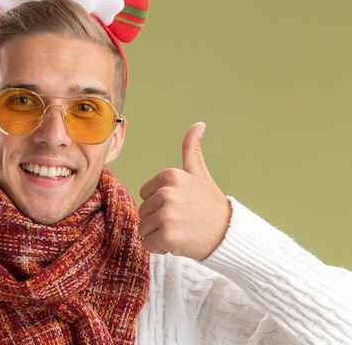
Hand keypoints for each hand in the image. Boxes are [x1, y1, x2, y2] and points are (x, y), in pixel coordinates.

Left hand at [138, 122, 230, 259]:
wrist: (229, 235)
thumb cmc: (211, 205)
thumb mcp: (200, 174)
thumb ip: (191, 149)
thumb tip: (198, 124)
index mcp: (170, 175)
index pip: (145, 193)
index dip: (159, 203)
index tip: (180, 205)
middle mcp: (167, 193)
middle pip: (144, 211)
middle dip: (158, 220)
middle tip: (182, 220)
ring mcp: (167, 215)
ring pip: (143, 228)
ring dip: (158, 234)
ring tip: (180, 230)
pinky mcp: (167, 236)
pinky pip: (148, 244)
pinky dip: (160, 248)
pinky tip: (178, 243)